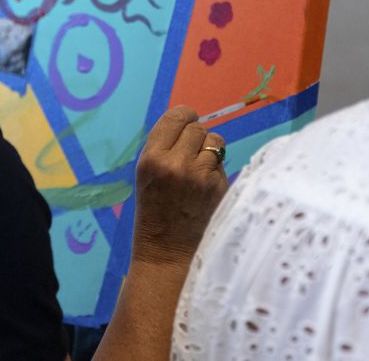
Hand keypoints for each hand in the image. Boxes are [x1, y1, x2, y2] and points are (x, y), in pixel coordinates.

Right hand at [132, 105, 228, 267]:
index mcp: (152, 158)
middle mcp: (176, 163)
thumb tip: (191, 121)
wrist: (166, 252)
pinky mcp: (218, 187)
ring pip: (214, 140)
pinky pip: (222, 162)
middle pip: (197, 127)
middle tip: (188, 153)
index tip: (187, 121)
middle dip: (195, 137)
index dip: (184, 116)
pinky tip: (205, 186)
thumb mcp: (146, 174)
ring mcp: (199, 176)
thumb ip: (164, 147)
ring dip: (209, 150)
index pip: (176, 117)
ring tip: (198, 169)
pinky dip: (215, 168)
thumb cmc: (153, 210)